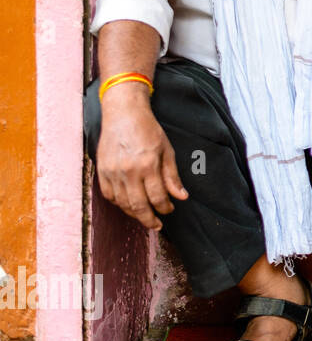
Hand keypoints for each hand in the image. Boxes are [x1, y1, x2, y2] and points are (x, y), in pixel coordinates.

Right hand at [96, 84, 188, 229]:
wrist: (123, 114)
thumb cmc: (148, 130)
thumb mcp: (167, 150)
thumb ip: (172, 176)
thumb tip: (181, 197)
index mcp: (148, 165)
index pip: (157, 197)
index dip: (164, 208)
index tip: (169, 210)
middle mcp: (128, 171)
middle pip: (138, 206)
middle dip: (149, 219)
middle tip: (157, 226)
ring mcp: (112, 171)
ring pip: (122, 203)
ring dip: (134, 213)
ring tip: (144, 216)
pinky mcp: (101, 170)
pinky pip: (109, 195)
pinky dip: (119, 203)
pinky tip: (128, 204)